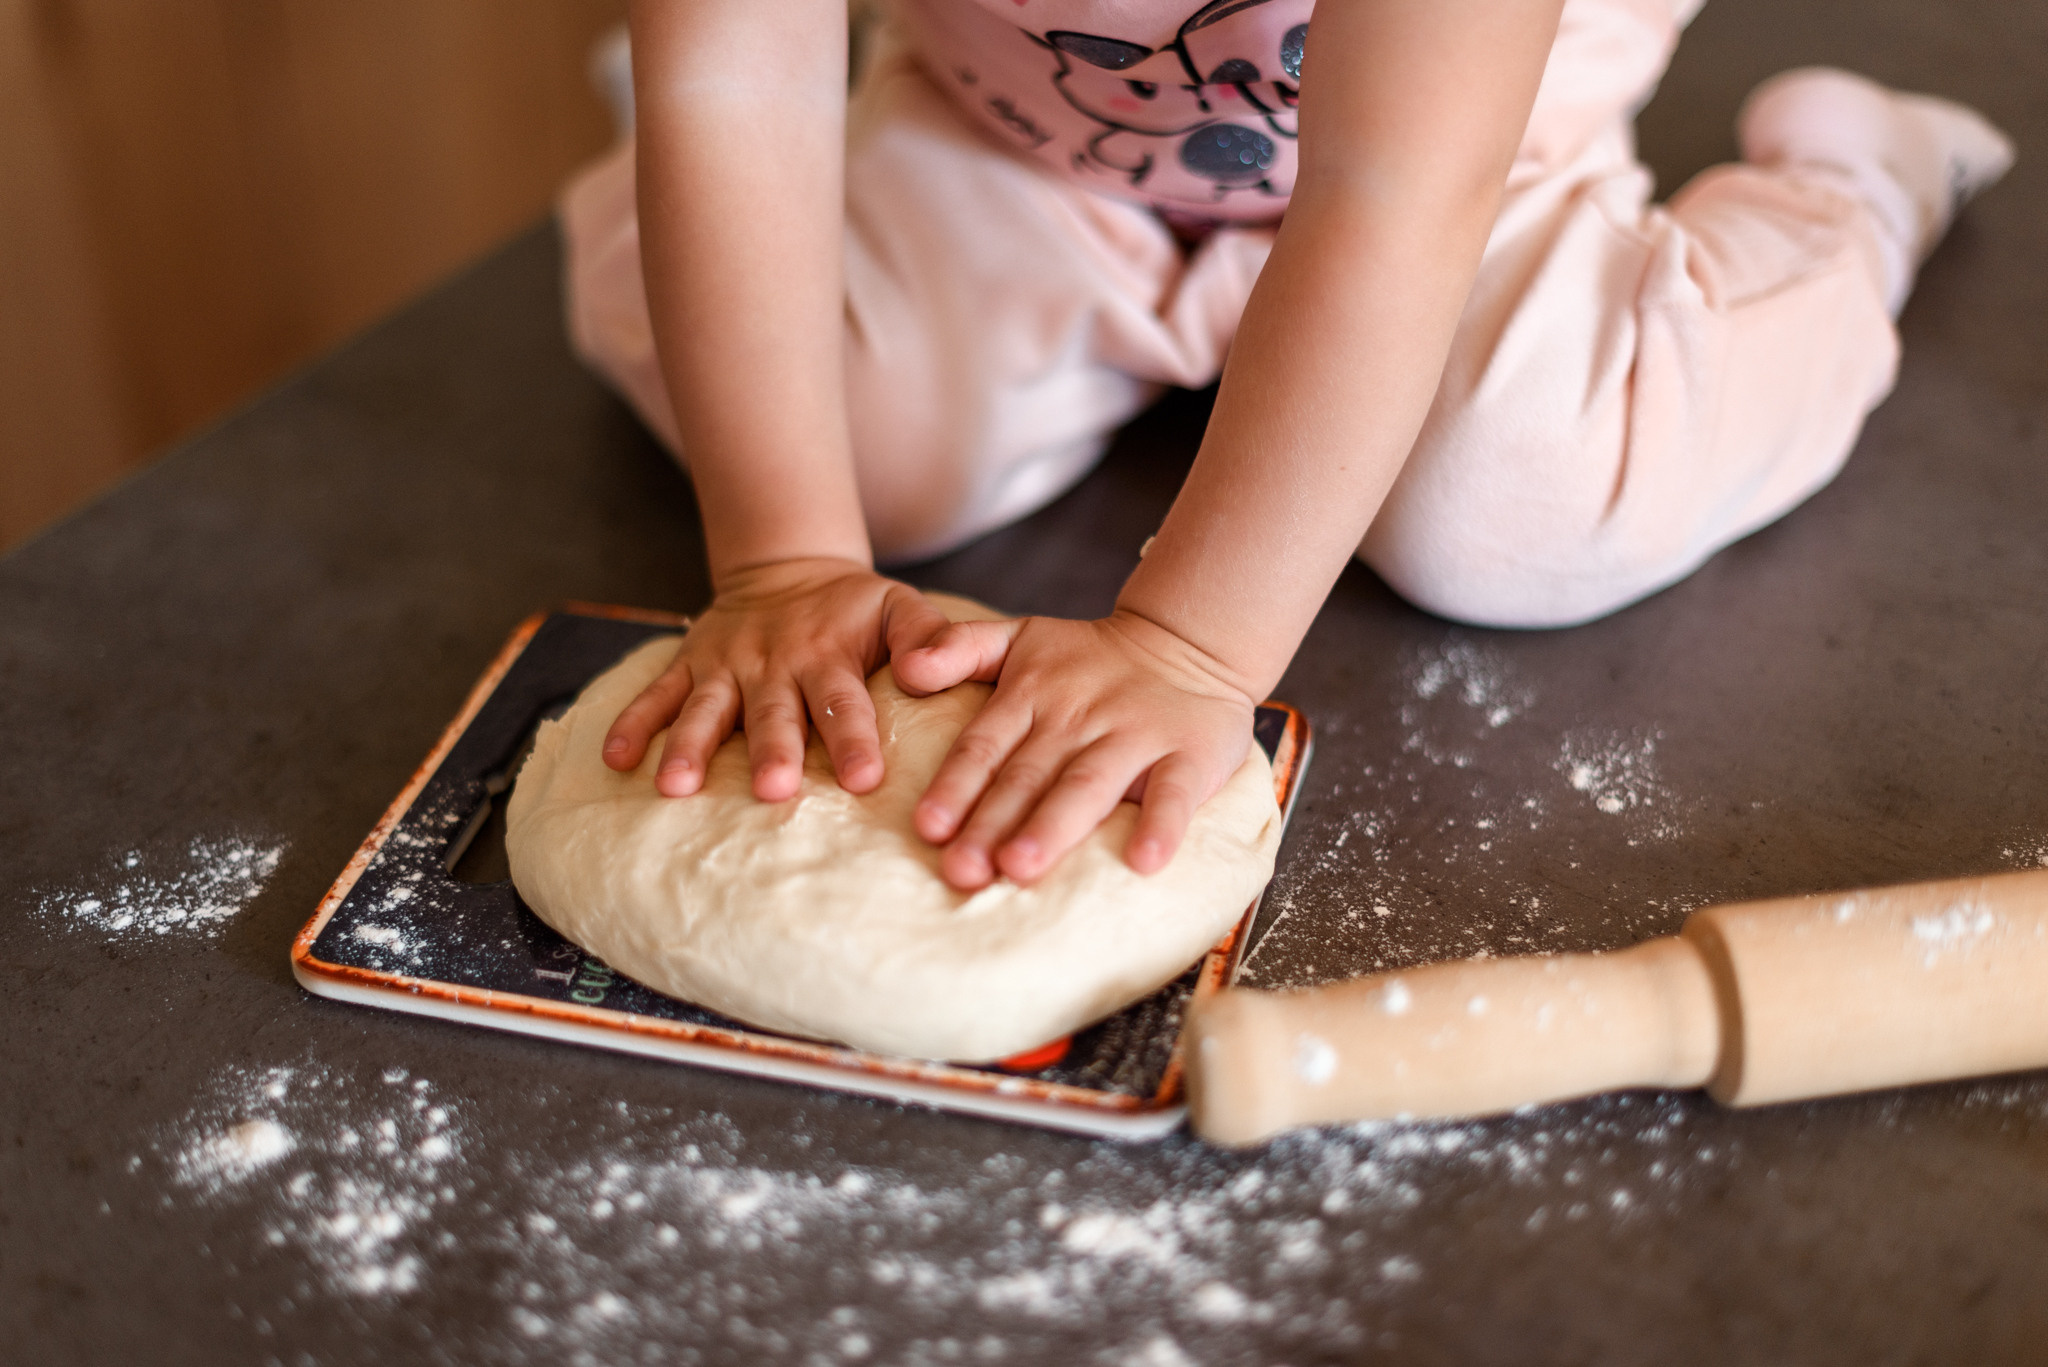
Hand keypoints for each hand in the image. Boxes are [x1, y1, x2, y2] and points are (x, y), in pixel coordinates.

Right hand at [603, 558, 949, 800]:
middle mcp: (773, 663)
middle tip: (772, 789)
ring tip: (676, 787)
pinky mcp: (688, 666)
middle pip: (773, 713)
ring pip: (706, 710)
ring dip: (691, 747)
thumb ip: (928, 637)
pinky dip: (634, 724)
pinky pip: (656, 695)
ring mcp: (725, 667)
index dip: (853, 739)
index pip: (844, 701)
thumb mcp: (900, 607)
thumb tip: (931, 673)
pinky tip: (616, 760)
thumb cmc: (854, 610)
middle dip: (771, 751)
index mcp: (829, 656)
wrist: (788, 571)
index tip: (864, 779)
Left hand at [894, 611, 1259, 890]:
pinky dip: (1162, 825)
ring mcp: (1136, 736)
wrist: (1189, 642)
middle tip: (960, 871)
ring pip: (1088, 784)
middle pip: (1027, 776)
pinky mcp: (1189, 754)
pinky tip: (1144, 861)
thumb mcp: (1021, 636)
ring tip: (1021, 868)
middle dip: (991, 823)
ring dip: (1054, 827)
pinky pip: (1175, 792)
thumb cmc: (1090, 658)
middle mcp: (1078, 717)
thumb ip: (960, 647)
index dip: (955, 786)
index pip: (984, 746)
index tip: (928, 828)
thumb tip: (904, 668)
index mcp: (1032, 695)